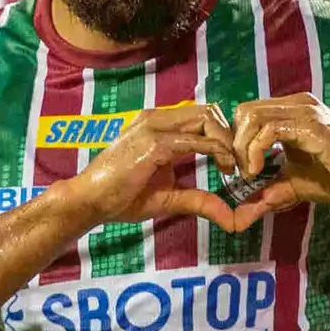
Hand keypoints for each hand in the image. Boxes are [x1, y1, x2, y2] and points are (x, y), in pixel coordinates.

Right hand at [65, 103, 241, 231]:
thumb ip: (200, 200)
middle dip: (230, 135)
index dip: (223, 134)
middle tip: (240, 163)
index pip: (202, 115)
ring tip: (234, 166)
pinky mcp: (155, 142)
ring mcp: (155, 127)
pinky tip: (225, 168)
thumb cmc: (123, 197)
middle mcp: (157, 118)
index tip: (233, 162)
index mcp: (159, 124)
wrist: (89, 201)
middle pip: (209, 111)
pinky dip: (216, 151)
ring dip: (227, 140)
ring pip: (206, 118)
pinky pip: (195, 140)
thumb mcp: (170, 197)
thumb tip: (230, 219)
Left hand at [229, 93, 329, 230]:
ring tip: (251, 174)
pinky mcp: (309, 123)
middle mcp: (294, 105)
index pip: (247, 113)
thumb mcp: (294, 185)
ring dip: (242, 148)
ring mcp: (302, 111)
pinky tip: (258, 171)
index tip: (239, 169)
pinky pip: (269, 128)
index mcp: (290, 112)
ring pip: (252, 116)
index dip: (236, 140)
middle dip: (234, 143)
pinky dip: (255, 150)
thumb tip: (240, 219)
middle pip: (244, 111)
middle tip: (242, 172)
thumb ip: (267, 194)